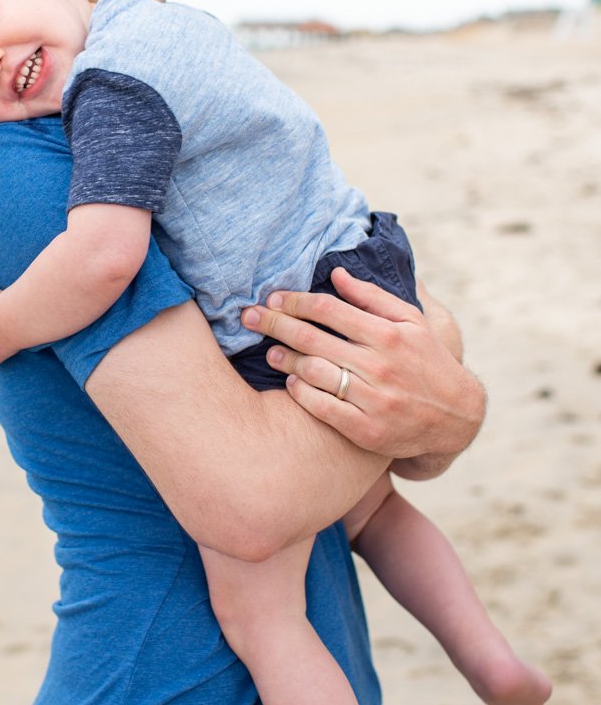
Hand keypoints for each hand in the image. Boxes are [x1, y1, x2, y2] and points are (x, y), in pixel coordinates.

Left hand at [240, 267, 485, 470]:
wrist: (456, 418)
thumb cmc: (428, 360)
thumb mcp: (413, 322)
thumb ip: (374, 297)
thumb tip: (336, 274)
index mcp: (390, 334)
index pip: (328, 309)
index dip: (295, 301)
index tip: (274, 297)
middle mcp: (381, 366)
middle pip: (313, 338)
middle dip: (274, 324)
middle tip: (249, 317)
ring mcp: (374, 400)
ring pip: (315, 373)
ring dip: (285, 359)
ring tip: (269, 351)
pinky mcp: (368, 431)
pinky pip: (323, 409)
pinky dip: (302, 393)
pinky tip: (291, 382)